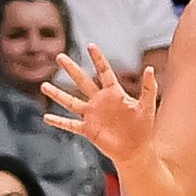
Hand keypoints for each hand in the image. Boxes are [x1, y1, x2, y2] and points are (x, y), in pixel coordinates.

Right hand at [40, 44, 159, 164]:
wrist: (136, 150)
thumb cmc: (143, 128)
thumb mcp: (147, 106)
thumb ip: (149, 88)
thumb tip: (151, 68)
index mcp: (114, 93)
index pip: (104, 72)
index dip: (98, 59)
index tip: (90, 45)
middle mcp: (100, 101)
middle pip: (82, 81)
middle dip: (71, 69)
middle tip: (59, 56)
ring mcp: (92, 115)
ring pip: (71, 102)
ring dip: (57, 94)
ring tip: (43, 85)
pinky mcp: (88, 130)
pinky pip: (70, 124)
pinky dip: (59, 122)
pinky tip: (46, 118)